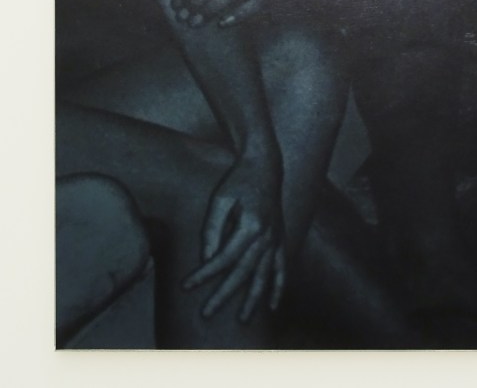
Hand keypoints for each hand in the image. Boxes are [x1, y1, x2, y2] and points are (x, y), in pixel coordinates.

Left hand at [182, 156, 285, 322]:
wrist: (265, 165)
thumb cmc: (239, 179)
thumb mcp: (220, 198)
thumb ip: (212, 229)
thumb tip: (206, 259)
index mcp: (251, 225)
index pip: (224, 258)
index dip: (204, 274)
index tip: (187, 286)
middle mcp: (267, 236)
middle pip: (243, 272)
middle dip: (223, 294)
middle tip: (206, 313)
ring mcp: (276, 238)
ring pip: (264, 275)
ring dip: (253, 299)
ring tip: (242, 319)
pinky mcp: (281, 238)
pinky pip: (281, 267)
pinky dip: (278, 287)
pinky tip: (273, 305)